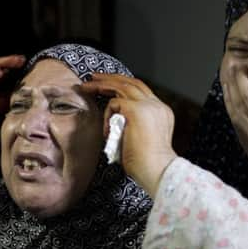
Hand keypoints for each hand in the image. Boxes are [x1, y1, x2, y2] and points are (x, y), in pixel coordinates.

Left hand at [79, 74, 176, 197]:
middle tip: (94, 78)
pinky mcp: (135, 109)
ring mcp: (147, 105)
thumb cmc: (146, 164)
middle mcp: (156, 105)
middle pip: (132, 82)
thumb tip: (115, 122)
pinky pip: (113, 104)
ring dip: (101, 85)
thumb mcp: (141, 139)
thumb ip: (133, 125)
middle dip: (111, 78)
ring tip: (86, 88)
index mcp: (161, 111)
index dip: (124, 86)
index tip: (109, 87)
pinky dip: (106, 116)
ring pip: (121, 86)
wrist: (156, 170)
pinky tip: (107, 133)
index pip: (141, 91)